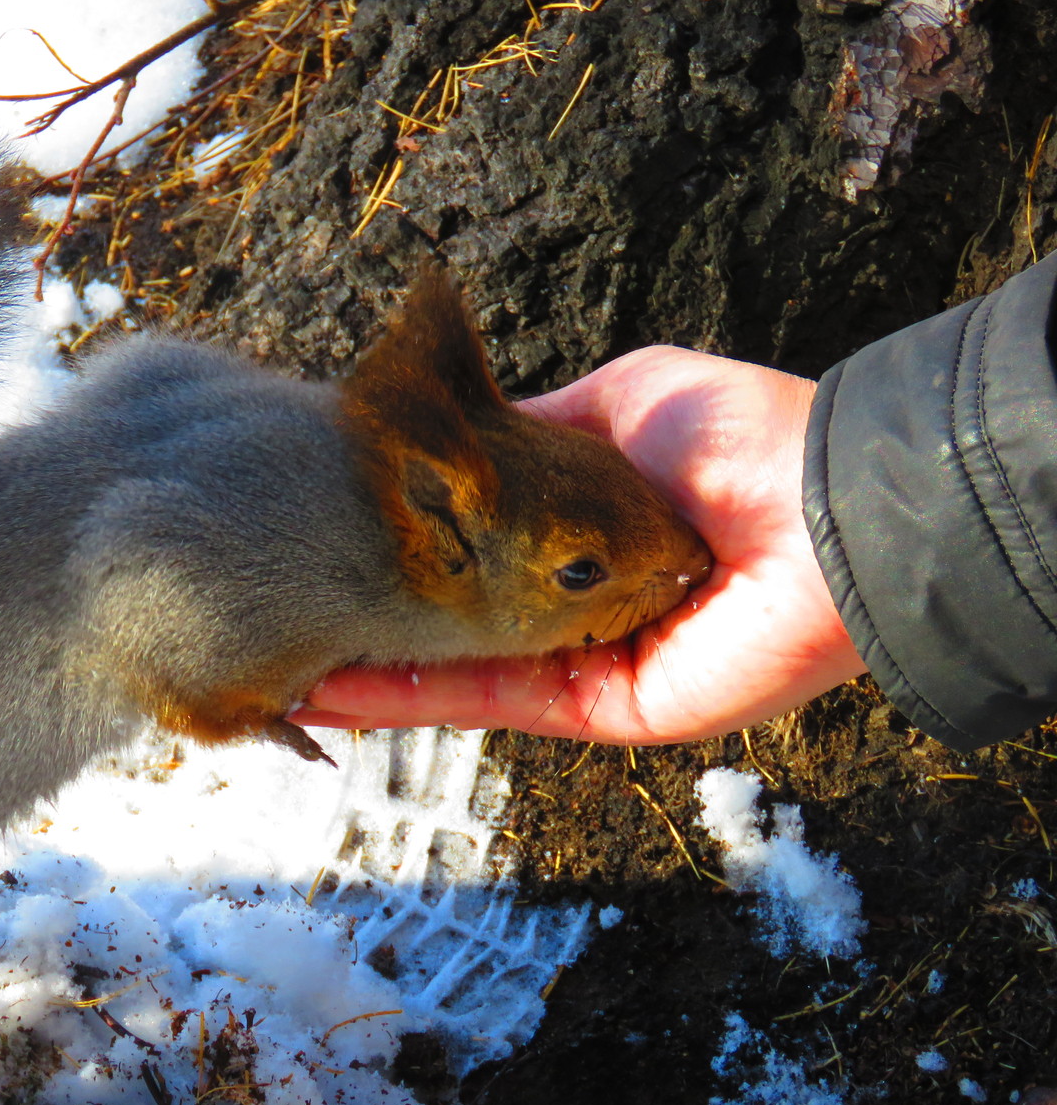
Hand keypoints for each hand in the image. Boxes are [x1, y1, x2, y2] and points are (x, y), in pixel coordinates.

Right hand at [302, 346, 869, 743]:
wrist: (827, 510)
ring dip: (364, 673)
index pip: (462, 539)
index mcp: (573, 524)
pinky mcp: (593, 706)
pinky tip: (336, 692)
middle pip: (445, 616)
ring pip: (449, 671)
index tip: (318, 529)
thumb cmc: (734, 435)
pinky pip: (487, 703)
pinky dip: (410, 701)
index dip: (393, 539)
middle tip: (278, 615)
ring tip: (279, 666)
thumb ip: (529, 426)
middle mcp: (566, 595)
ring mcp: (576, 656)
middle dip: (363, 616)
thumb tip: (444, 430)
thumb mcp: (615, 397)